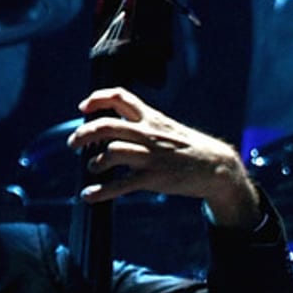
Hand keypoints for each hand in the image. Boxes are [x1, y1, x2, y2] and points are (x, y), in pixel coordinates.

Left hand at [68, 88, 262, 228]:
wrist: (218, 167)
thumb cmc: (191, 149)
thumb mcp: (169, 128)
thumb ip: (145, 124)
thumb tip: (117, 127)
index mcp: (152, 119)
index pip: (120, 97)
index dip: (97, 99)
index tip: (84, 108)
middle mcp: (149, 134)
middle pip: (106, 126)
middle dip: (83, 134)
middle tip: (74, 144)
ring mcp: (151, 156)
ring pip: (111, 152)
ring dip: (95, 161)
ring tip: (94, 167)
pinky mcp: (153, 178)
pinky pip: (121, 184)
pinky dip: (101, 191)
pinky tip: (89, 195)